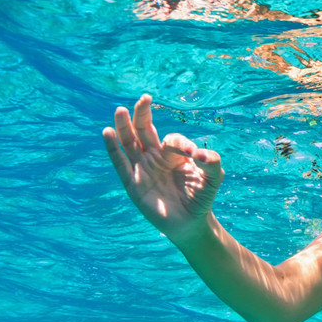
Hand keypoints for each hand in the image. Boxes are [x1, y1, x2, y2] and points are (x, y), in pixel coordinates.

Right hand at [102, 94, 224, 242]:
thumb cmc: (201, 197)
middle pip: (144, 130)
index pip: (172, 140)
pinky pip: (120, 164)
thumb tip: (200, 154)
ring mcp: (142, 169)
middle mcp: (155, 157)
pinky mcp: (133, 184)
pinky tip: (107, 132)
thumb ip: (212, 162)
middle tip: (144, 98)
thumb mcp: (214, 178)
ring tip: (120, 110)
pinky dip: (113, 149)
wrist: (191, 223)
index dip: (181, 144)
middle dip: (143, 114)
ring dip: (124, 126)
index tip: (194, 156)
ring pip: (129, 143)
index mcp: (173, 153)